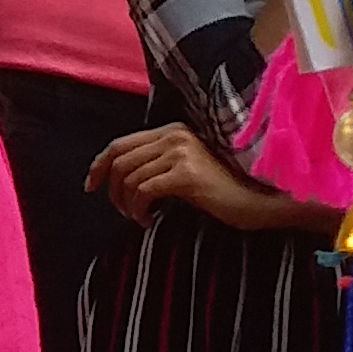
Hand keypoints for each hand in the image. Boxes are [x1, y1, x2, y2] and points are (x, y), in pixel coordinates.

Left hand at [90, 119, 322, 232]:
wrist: (262, 201)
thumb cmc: (224, 190)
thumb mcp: (187, 169)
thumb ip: (158, 163)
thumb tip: (118, 177)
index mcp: (172, 130)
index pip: (120, 144)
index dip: (99, 165)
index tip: (90, 186)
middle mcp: (174, 135)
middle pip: (119, 159)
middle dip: (111, 189)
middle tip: (121, 211)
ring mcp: (181, 152)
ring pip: (129, 177)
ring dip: (126, 203)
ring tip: (139, 217)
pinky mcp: (186, 173)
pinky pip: (143, 191)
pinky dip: (139, 209)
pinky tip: (149, 220)